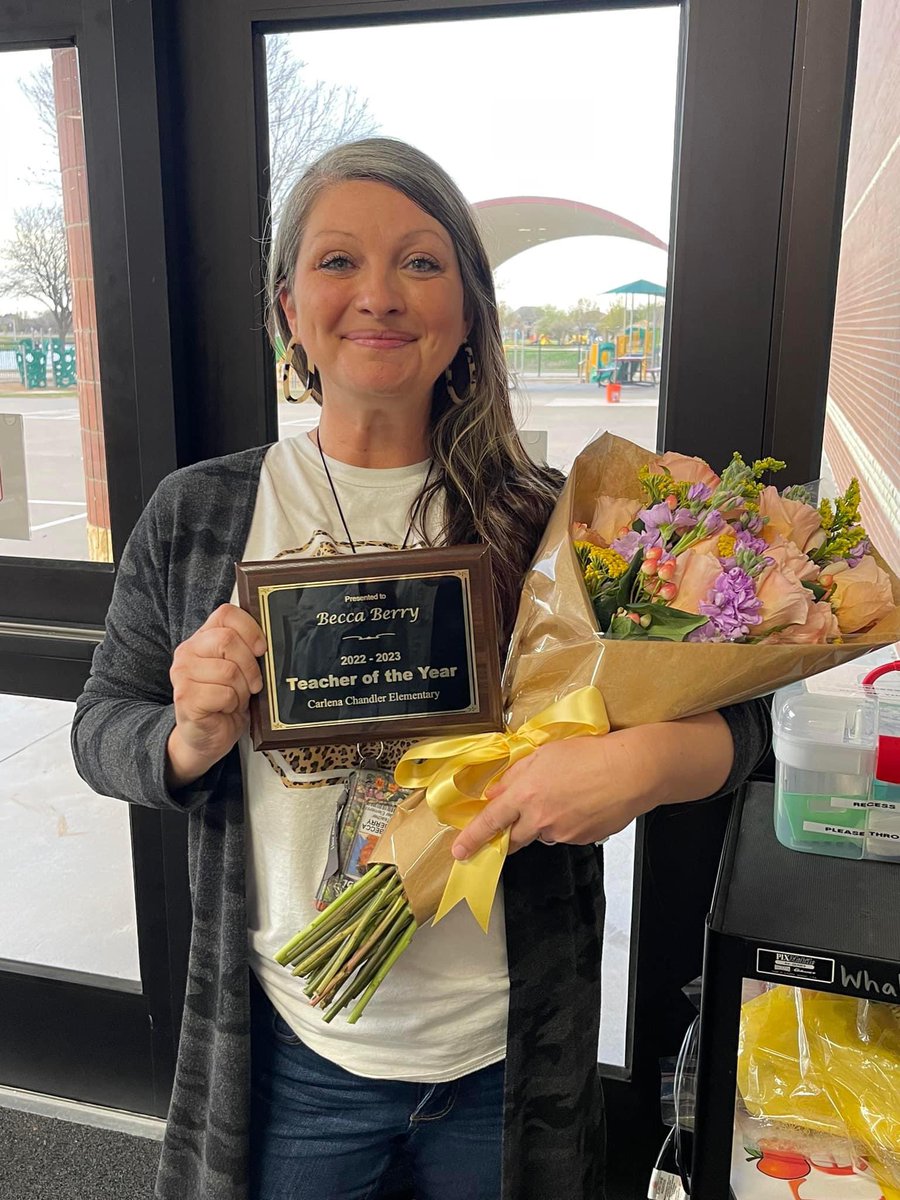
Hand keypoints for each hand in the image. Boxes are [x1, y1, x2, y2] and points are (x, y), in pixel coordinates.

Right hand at [166, 604, 266, 787]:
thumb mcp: (239, 670)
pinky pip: (224, 694)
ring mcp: (182, 674)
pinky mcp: (185, 698)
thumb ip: (246, 651)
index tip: (261, 649)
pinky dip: (233, 705)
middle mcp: (187, 652)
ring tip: (236, 699)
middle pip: (228, 640)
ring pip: (229, 671)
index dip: (250, 629)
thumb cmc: (225, 701)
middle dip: (250, 665)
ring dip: (242, 690)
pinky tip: (226, 710)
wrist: (207, 737)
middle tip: (253, 684)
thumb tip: (271, 642)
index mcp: (202, 638)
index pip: (226, 614)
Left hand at [450, 713, 733, 860]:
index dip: (472, 838)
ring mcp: (561, 833)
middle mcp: (539, 819)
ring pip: (542, 833)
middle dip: (509, 834)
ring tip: (566, 796)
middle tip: (513, 824)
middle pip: (513, 838)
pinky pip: (564, 834)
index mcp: (525, 794)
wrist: (631, 771)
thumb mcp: (544, 754)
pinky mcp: (581, 840)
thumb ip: (515, 775)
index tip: (458, 851)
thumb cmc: (589, 754)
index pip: (490, 822)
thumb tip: (496, 793)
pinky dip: (567, 823)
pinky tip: (582, 803)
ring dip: (543, 822)